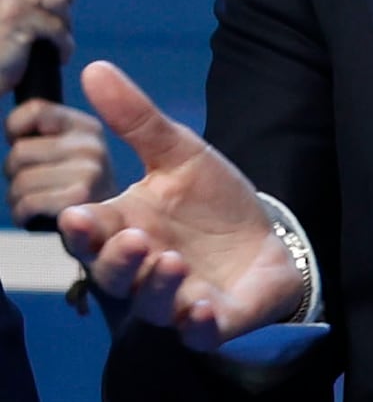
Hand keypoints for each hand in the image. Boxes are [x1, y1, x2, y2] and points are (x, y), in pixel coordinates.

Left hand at [4, 102, 108, 233]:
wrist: (108, 237)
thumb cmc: (77, 194)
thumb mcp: (67, 152)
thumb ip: (43, 130)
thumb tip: (11, 126)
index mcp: (88, 128)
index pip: (32, 111)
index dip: (16, 131)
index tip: (27, 148)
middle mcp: (94, 146)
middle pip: (19, 151)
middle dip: (17, 173)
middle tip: (38, 186)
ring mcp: (89, 172)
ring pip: (19, 179)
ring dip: (20, 197)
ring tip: (40, 204)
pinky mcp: (79, 199)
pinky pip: (27, 202)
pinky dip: (24, 214)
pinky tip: (40, 217)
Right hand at [55, 64, 305, 348]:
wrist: (268, 239)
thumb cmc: (211, 201)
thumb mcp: (181, 154)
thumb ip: (139, 119)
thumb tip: (96, 68)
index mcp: (123, 226)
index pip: (88, 232)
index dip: (80, 227)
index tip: (75, 214)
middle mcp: (142, 267)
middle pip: (111, 273)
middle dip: (116, 259)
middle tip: (132, 238)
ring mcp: (176, 298)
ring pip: (150, 303)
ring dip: (155, 284)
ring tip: (172, 259)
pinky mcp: (214, 322)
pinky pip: (198, 333)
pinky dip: (196, 324)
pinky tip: (202, 309)